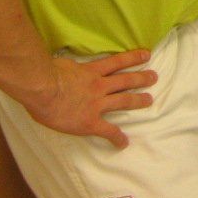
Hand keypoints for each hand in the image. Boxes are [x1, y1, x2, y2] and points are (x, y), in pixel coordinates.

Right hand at [23, 49, 156, 148]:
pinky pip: (107, 131)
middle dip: (141, 79)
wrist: (43, 88)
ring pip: (123, 100)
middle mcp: (99, 85)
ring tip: (150, 100)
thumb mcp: (62, 63)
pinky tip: (124, 142)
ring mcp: (96, 103)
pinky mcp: (89, 121)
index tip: (146, 55)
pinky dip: (117, 137)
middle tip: (154, 77)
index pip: (116, 62)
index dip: (132, 58)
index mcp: (91, 70)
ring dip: (138, 100)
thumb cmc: (46, 73)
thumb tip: (66, 66)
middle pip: (126, 80)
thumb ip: (70, 66)